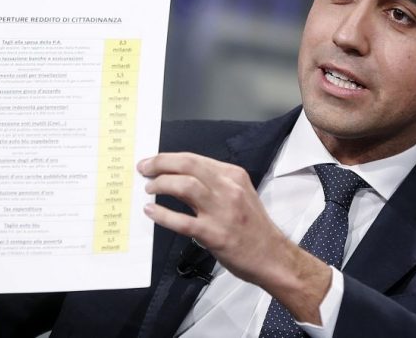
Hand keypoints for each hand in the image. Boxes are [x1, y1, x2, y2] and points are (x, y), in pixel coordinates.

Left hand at [138, 152, 330, 322]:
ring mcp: (222, 211)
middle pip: (188, 165)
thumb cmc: (253, 227)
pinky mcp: (215, 234)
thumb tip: (179, 177)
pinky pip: (182, 221)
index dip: (168, 158)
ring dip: (161, 184)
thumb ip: (215, 184)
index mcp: (233, 176)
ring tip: (149, 189)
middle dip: (160, 164)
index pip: (195, 158)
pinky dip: (163, 215)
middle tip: (143, 169)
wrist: (272, 256)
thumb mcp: (240, 194)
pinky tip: (151, 212)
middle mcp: (228, 189)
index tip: (152, 162)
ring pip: (185, 187)